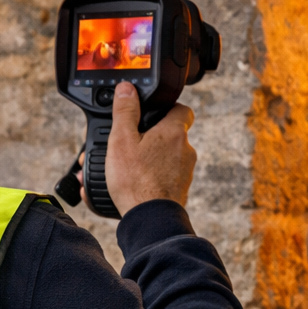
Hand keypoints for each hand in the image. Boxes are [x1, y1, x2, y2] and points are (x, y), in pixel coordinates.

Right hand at [99, 82, 196, 215]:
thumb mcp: (122, 140)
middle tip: (130, 142)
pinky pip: (164, 176)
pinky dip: (151, 176)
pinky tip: (132, 182)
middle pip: (170, 134)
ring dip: (149, 157)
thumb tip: (127, 89)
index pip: (181, 109)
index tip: (153, 111)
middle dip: (151, 136)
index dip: (168, 107)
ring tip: (126, 164)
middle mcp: (185, 151)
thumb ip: (125, 112)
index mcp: (174, 133)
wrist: (150, 219)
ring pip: (166, 157)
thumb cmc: (136, 181)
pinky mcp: (179, 189)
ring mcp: (184, 172)